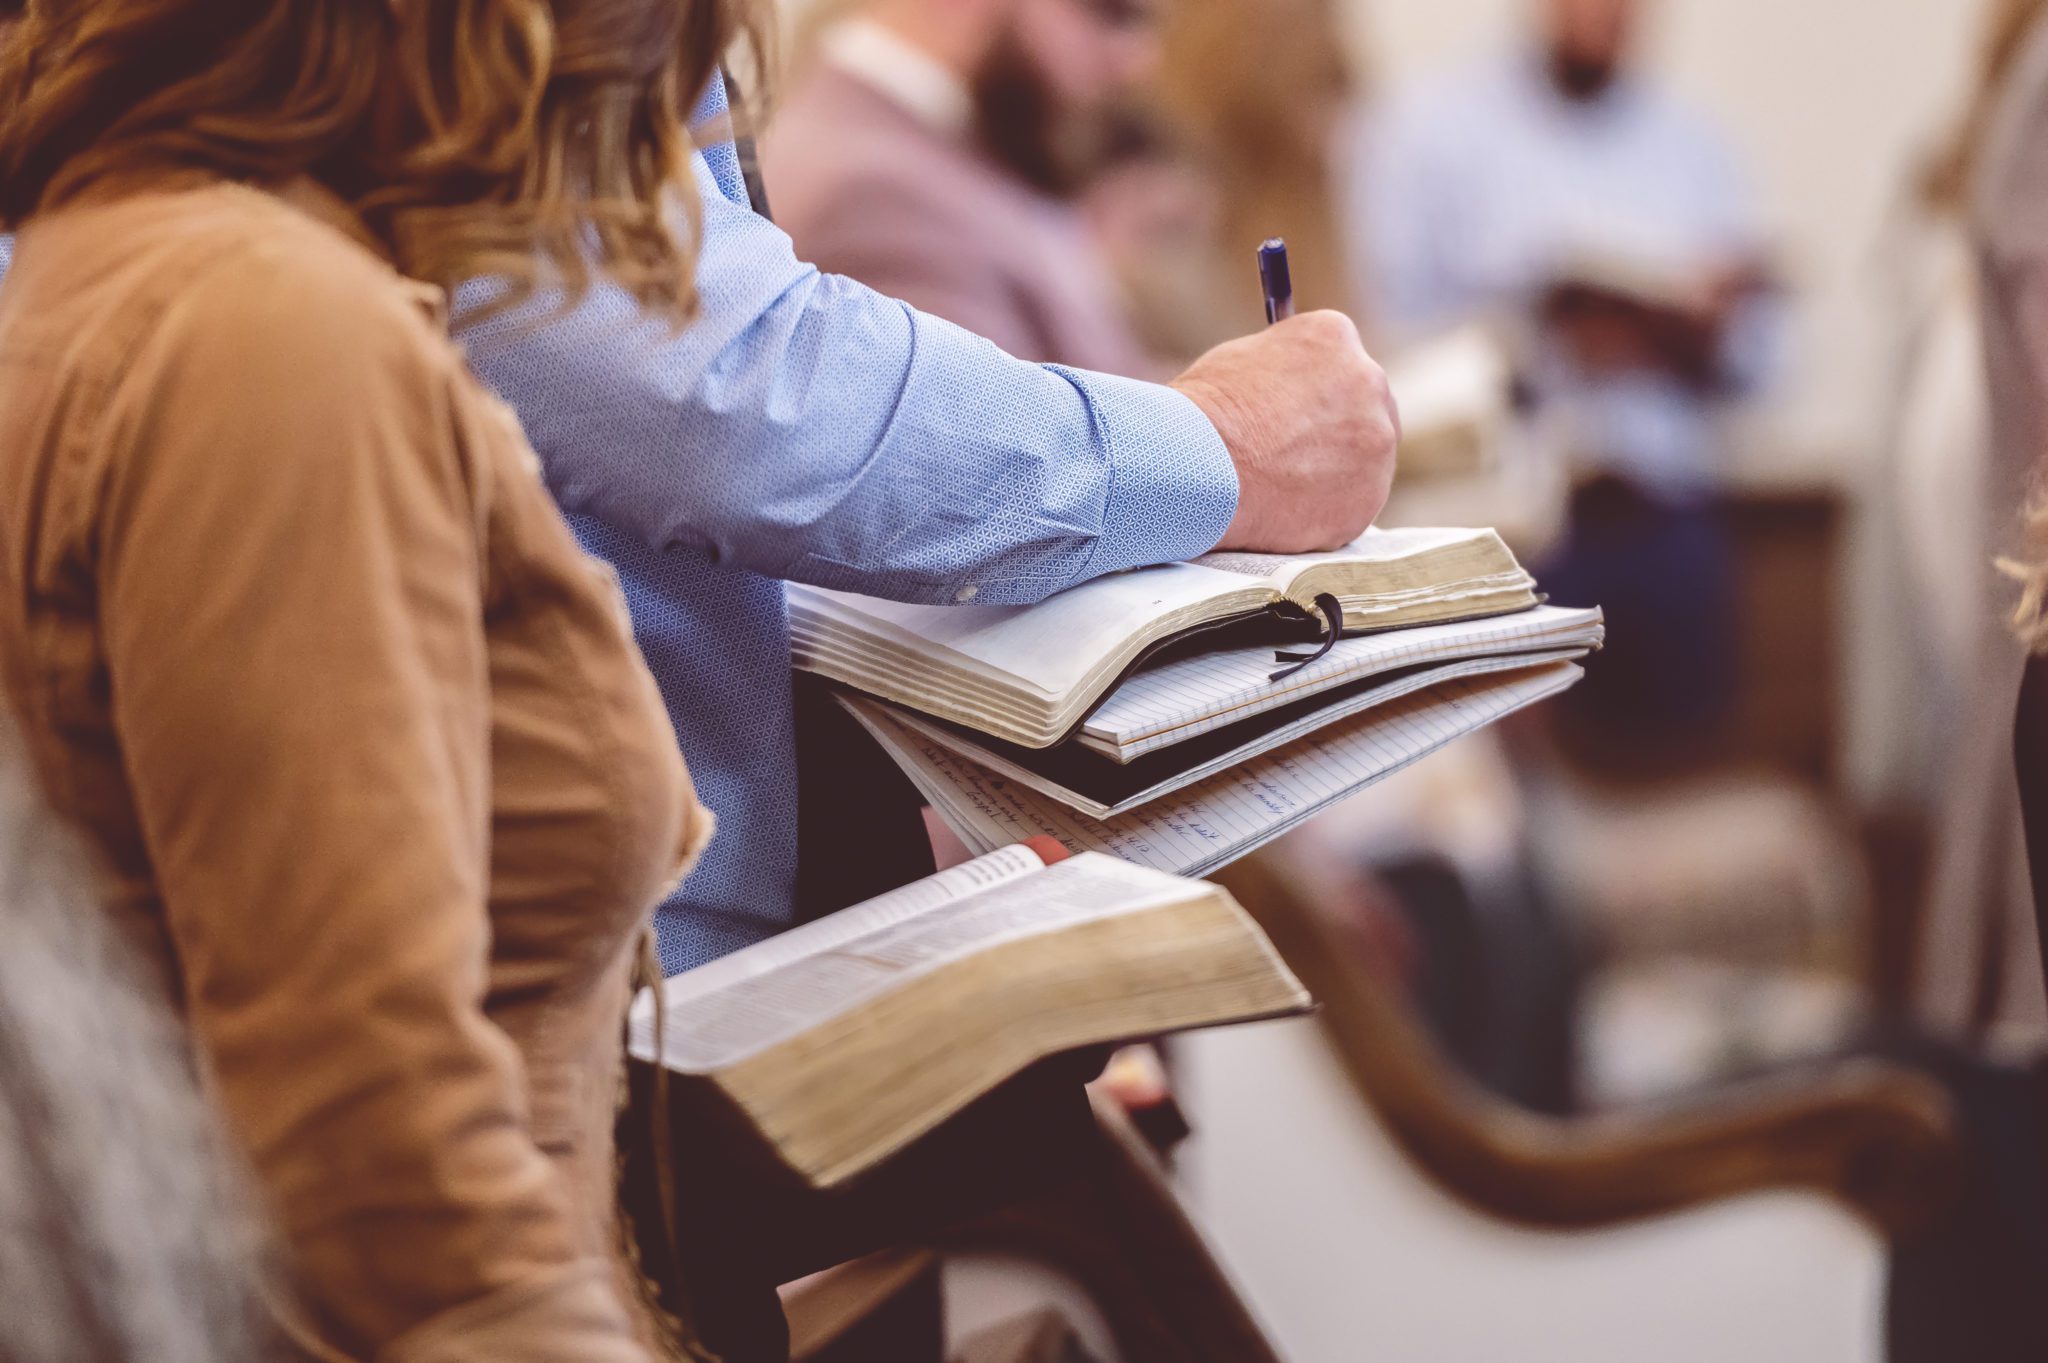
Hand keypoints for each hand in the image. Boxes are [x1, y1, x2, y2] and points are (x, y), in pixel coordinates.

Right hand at [1171, 310, 1399, 552]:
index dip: (1314, 388)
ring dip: (1335, 470)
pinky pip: (1354, 503)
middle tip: (1296, 450)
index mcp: (1335, 337)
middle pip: (1365, 405)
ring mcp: (1377, 443)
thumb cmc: (1205, 414)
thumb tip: (1289, 384)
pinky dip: (1326, 509)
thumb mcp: (1241, 361)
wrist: (1199, 470)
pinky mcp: (1368, 497)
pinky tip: (1287, 510)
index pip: (1340, 360)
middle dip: (1336, 427)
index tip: (1297, 409)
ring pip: (1365, 458)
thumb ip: (1283, 368)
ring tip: (1282, 484)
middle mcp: (1369, 382)